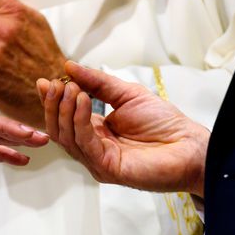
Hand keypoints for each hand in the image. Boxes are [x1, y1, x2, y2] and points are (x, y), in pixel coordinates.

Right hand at [37, 61, 208, 196]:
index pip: (64, 118)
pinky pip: (85, 144)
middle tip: (57, 84)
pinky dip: (80, 120)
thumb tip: (69, 66)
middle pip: (59, 129)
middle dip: (54, 105)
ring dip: (65, 110)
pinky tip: (82, 101)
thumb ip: (98, 82)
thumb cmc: (164, 122)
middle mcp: (93, 148)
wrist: (190, 144)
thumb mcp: (126, 94)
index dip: (52, 100)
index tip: (45, 81)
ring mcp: (98, 160)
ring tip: (71, 88)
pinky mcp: (107, 168)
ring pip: (67, 137)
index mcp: (96, 132)